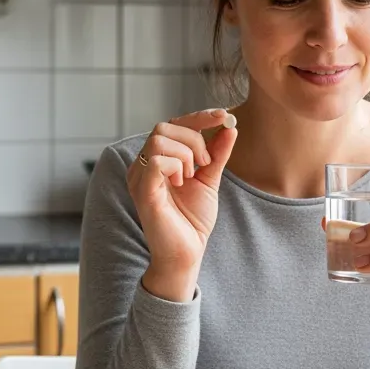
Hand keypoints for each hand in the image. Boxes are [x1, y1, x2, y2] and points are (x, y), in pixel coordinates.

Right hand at [127, 109, 237, 300]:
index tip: (224, 115)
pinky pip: (156, 161)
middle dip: (193, 139)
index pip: (172, 125)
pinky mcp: (143, 191)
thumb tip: (230, 127)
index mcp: (156, 160)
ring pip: (160, 140)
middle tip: (204, 165)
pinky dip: (176, 166)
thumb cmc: (192, 220)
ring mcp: (139, 177)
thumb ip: (216, 154)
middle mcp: (142, 165)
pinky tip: (181, 182)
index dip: (198, 117)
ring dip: (186, 154)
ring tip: (191, 176)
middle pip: (164, 127)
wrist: (187, 253)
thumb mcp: (209, 180)